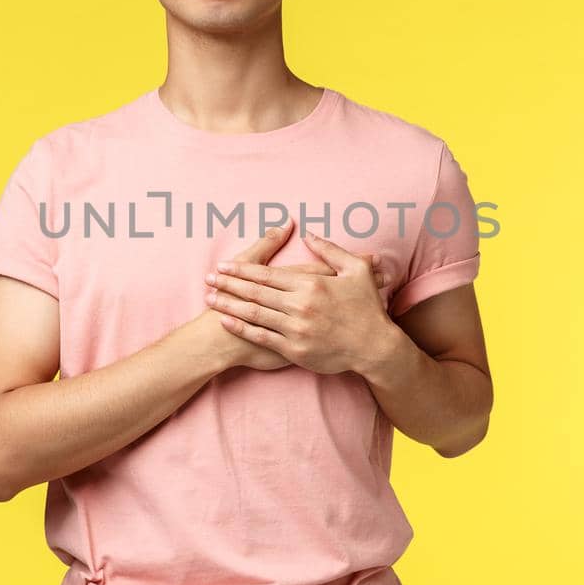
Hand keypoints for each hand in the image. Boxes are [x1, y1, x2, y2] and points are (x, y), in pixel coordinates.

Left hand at [203, 216, 397, 375]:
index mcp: (311, 284)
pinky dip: (242, 328)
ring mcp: (296, 329)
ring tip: (210, 297)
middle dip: (228, 284)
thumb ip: (330, 250)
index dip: (242, 269)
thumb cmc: (366, 307)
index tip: (223, 265)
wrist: (375, 347)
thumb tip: (307, 233)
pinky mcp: (295, 350)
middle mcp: (300, 306)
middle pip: (255, 292)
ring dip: (229, 304)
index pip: (267, 274)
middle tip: (208, 278)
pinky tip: (226, 321)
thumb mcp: (355, 270)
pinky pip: (262, 337)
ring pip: (254, 314)